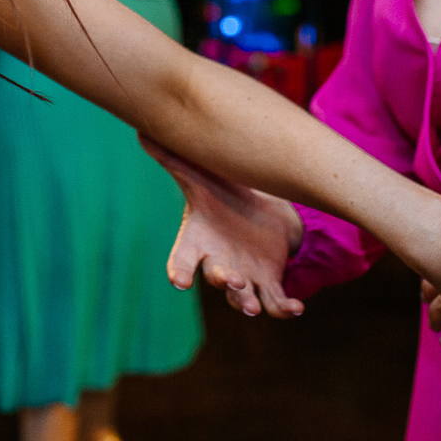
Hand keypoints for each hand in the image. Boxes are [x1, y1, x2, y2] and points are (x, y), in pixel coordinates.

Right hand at [143, 135, 305, 318]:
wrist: (255, 209)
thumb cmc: (219, 195)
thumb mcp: (200, 176)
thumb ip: (174, 161)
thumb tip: (143, 132)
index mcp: (198, 242)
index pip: (182, 260)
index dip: (179, 271)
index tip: (179, 282)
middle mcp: (218, 264)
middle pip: (216, 278)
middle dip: (224, 281)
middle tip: (233, 280)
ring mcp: (244, 277)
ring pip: (243, 297)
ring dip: (248, 303)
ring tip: (255, 307)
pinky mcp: (269, 281)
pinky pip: (276, 301)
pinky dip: (285, 308)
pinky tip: (297, 308)